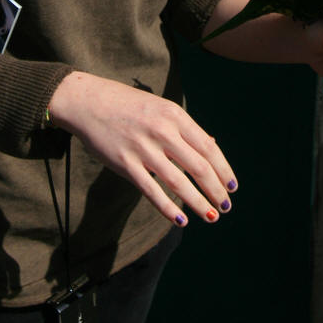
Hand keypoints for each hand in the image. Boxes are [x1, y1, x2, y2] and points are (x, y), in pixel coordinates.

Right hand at [47, 71, 237, 226]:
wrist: (89, 102)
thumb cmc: (129, 105)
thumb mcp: (161, 108)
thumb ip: (185, 128)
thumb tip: (212, 146)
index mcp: (174, 115)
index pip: (208, 148)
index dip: (224, 170)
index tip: (232, 187)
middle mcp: (162, 131)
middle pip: (199, 167)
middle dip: (216, 190)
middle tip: (225, 207)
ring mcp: (143, 148)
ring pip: (179, 183)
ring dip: (199, 203)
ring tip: (211, 217)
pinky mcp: (125, 164)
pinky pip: (152, 191)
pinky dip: (169, 209)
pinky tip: (181, 220)